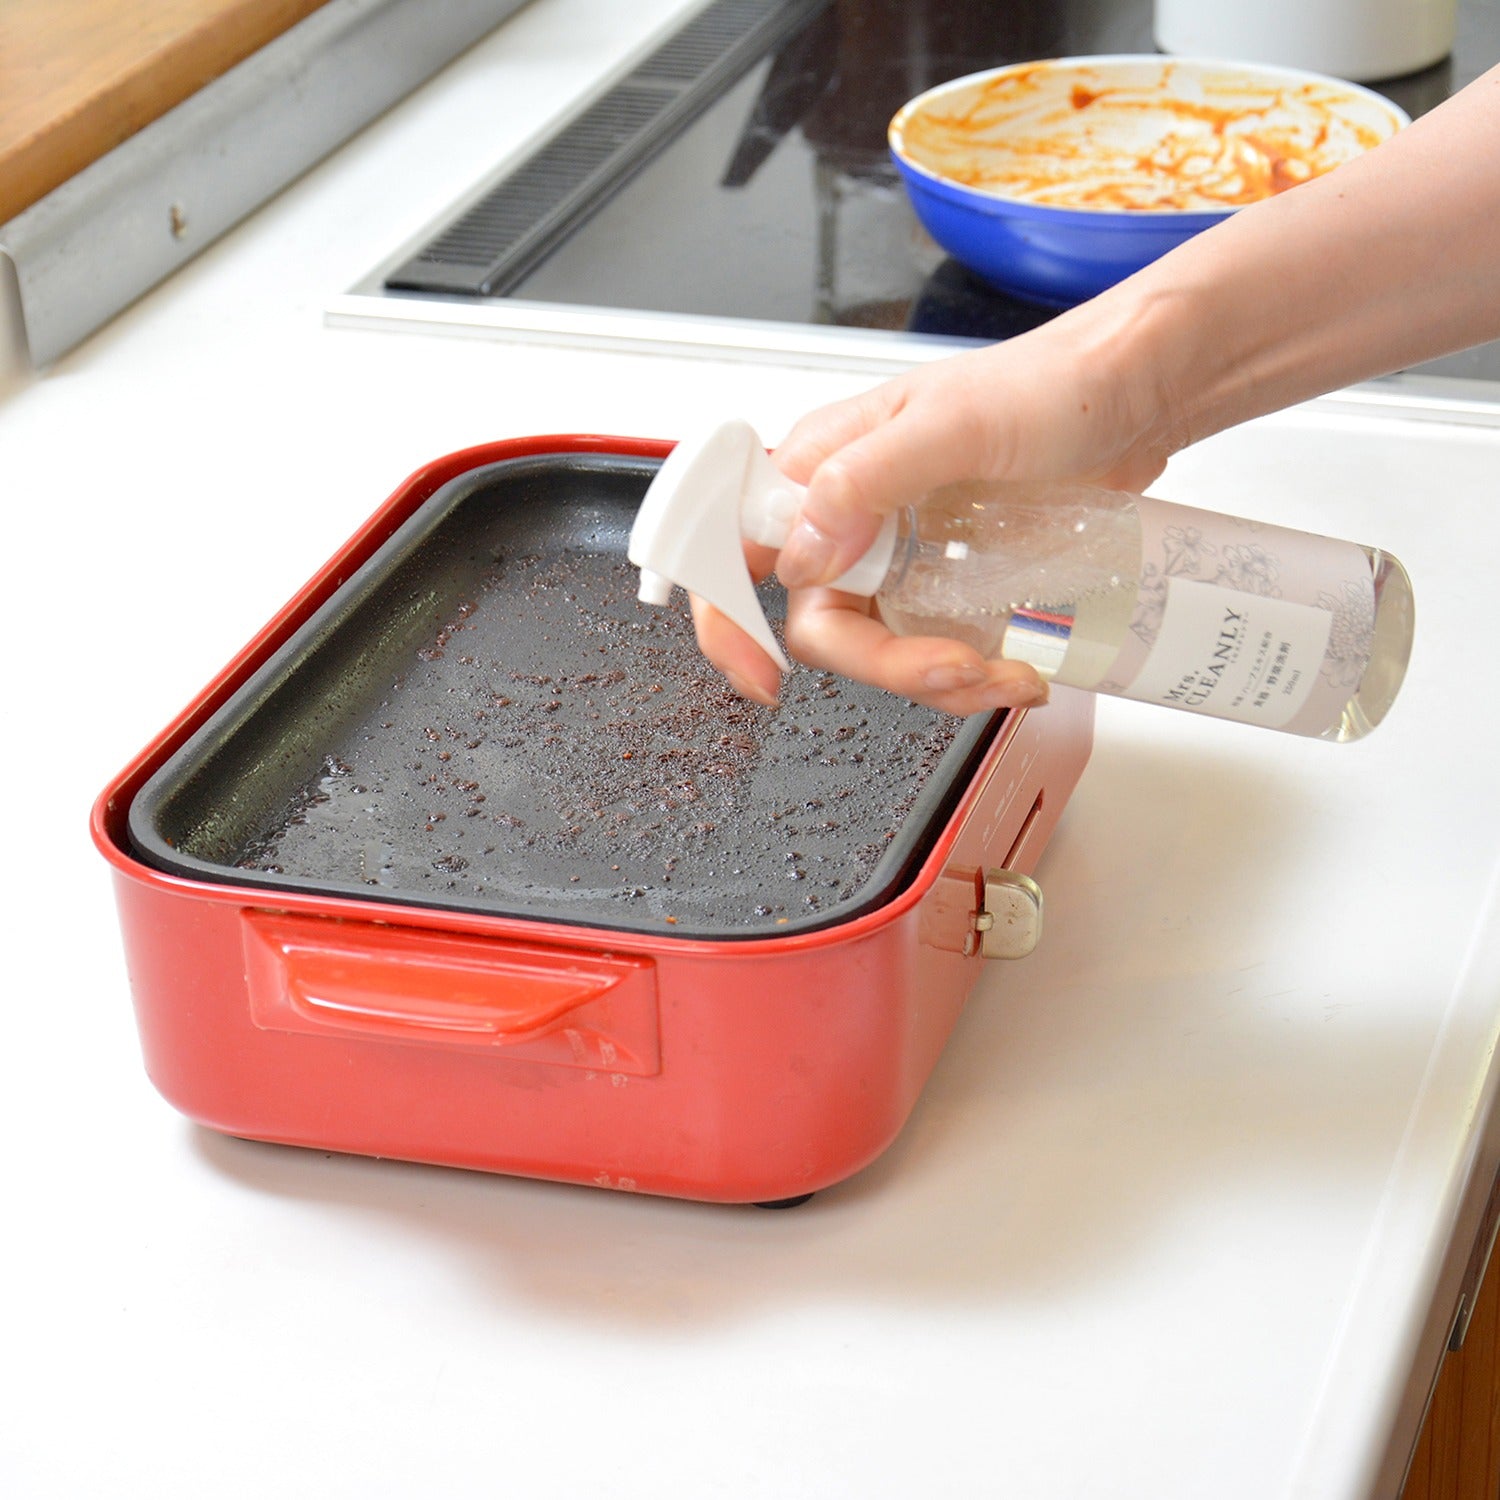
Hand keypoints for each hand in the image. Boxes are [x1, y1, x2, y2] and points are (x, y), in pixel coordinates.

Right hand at [693, 303, 1179, 709]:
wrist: (1137, 396)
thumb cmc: (1051, 385)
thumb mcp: (955, 424)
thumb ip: (865, 478)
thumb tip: (800, 551)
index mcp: (825, 465)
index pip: (735, 543)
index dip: (728, 614)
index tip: (762, 673)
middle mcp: (851, 515)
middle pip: (819, 623)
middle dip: (884, 664)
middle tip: (952, 665)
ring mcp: (900, 555)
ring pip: (878, 650)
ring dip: (937, 681)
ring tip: (1007, 670)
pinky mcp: (947, 583)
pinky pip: (932, 652)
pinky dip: (970, 676)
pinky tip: (1017, 667)